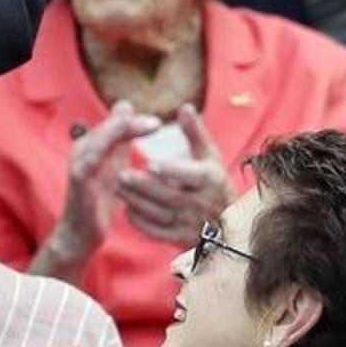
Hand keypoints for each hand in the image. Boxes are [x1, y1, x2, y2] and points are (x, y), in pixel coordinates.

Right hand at [39, 103, 160, 276]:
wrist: (80, 231)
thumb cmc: (98, 198)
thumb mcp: (113, 165)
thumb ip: (121, 141)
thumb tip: (131, 114)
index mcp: (94, 143)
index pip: (116, 121)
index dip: (135, 118)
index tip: (159, 123)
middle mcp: (84, 148)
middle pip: (109, 126)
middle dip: (131, 122)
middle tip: (157, 123)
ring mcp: (79, 162)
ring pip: (100, 138)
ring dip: (121, 131)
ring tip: (146, 130)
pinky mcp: (78, 179)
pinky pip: (90, 161)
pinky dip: (105, 150)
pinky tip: (122, 151)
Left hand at [115, 104, 232, 246]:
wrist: (228, 223)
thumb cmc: (213, 182)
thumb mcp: (209, 156)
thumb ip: (194, 132)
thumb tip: (184, 107)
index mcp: (211, 180)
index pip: (193, 176)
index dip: (172, 171)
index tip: (150, 163)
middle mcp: (204, 204)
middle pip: (171, 196)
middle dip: (144, 186)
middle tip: (120, 174)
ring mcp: (192, 224)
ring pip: (161, 215)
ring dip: (137, 201)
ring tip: (117, 186)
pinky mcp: (181, 239)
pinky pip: (158, 232)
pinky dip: (140, 222)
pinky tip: (126, 208)